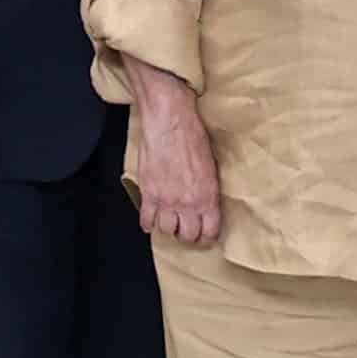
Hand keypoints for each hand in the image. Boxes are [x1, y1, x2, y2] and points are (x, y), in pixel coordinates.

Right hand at [133, 86, 226, 248]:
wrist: (169, 121)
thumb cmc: (192, 135)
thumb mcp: (210, 164)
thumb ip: (208, 188)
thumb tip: (206, 200)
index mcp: (207, 196)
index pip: (209, 231)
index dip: (207, 236)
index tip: (205, 235)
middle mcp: (187, 203)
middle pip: (188, 236)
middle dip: (188, 234)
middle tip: (187, 228)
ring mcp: (166, 200)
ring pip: (167, 231)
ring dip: (169, 228)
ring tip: (170, 221)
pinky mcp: (148, 193)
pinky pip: (146, 220)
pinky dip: (148, 223)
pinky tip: (151, 220)